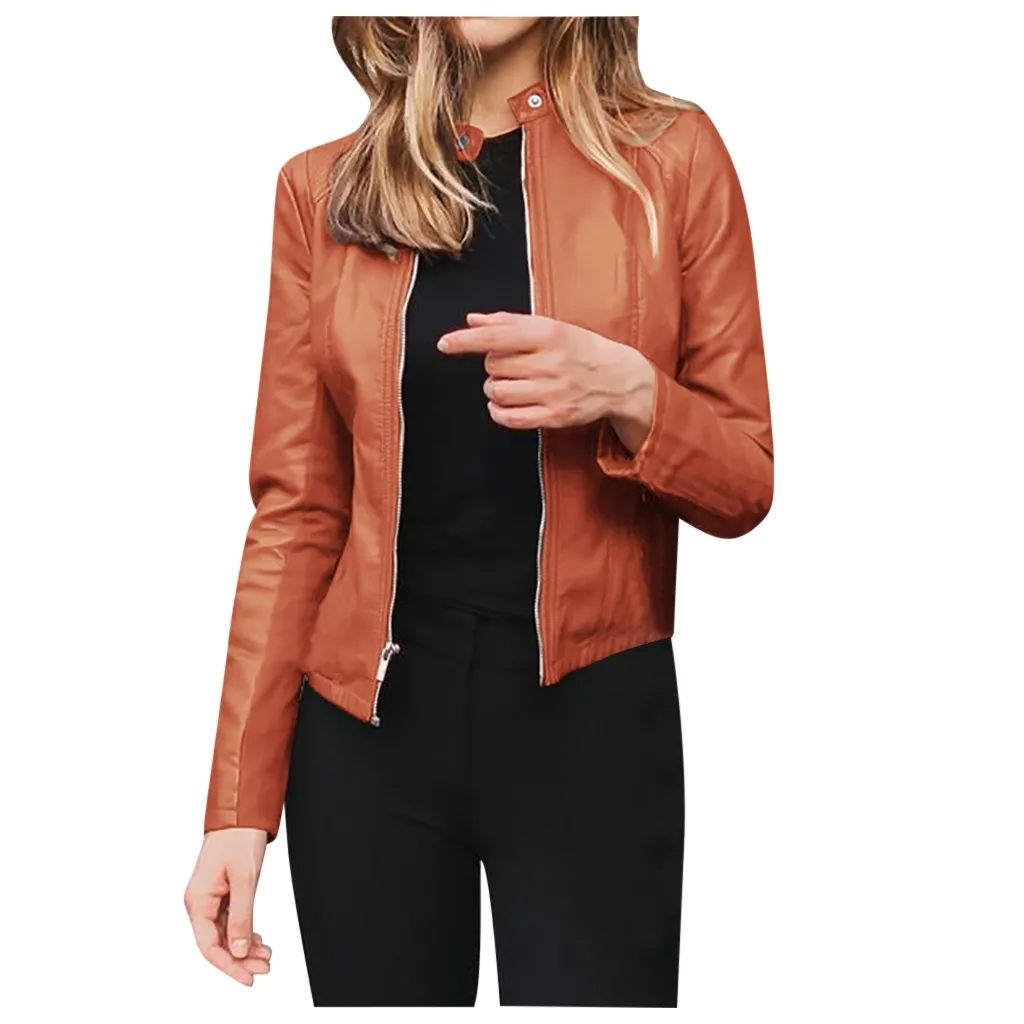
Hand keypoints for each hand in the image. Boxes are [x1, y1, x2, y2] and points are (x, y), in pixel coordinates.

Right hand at [184, 827, 271, 985]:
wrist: (241, 813)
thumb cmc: (238, 838)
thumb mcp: (245, 879)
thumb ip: (242, 915)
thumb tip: (239, 950)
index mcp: (198, 900)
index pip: (209, 946)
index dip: (229, 966)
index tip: (248, 978)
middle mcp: (200, 902)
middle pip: (217, 943)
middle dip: (241, 959)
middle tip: (265, 967)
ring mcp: (210, 898)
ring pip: (225, 933)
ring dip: (244, 947)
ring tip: (266, 956)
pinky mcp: (220, 893)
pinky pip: (229, 921)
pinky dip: (244, 932)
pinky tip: (257, 940)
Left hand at [437, 311, 654, 451]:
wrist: (618, 378)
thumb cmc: (578, 348)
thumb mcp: (550, 326)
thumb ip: (509, 322)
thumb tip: (472, 320)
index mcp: (548, 335)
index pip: (496, 337)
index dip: (465, 341)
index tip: (443, 344)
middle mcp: (550, 363)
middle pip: (494, 366)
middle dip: (493, 365)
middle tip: (511, 365)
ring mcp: (553, 392)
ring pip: (498, 392)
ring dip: (494, 389)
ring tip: (509, 384)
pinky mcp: (555, 416)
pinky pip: (510, 418)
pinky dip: (498, 412)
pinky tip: (503, 405)